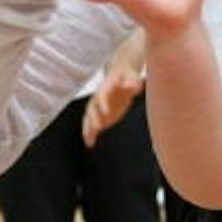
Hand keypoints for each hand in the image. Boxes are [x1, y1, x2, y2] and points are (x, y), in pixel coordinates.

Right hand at [82, 32, 146, 146]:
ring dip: (88, 128)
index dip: (103, 104)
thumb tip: (128, 85)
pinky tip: (90, 144)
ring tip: (88, 139)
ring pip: (89, 118)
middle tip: (96, 127)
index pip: (101, 96)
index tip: (106, 112)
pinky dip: (90, 134)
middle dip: (93, 118)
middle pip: (92, 108)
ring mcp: (98, 107)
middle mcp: (98, 98)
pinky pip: (93, 125)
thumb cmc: (129, 76)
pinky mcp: (100, 115)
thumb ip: (132, 82)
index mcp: (105, 88)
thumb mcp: (134, 78)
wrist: (122, 77)